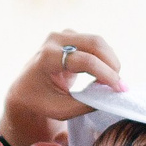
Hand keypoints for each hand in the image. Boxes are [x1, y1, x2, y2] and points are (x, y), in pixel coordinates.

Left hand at [0, 32, 124, 145]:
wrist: (25, 89)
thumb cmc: (42, 102)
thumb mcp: (62, 110)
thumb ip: (87, 103)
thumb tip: (113, 95)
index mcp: (47, 57)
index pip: (84, 61)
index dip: (106, 74)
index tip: (120, 89)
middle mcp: (55, 40)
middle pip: (95, 44)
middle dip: (112, 64)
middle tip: (119, 85)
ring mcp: (63, 35)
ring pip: (98, 42)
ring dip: (110, 61)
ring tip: (110, 82)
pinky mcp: (71, 36)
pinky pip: (95, 44)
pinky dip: (104, 58)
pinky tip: (103, 74)